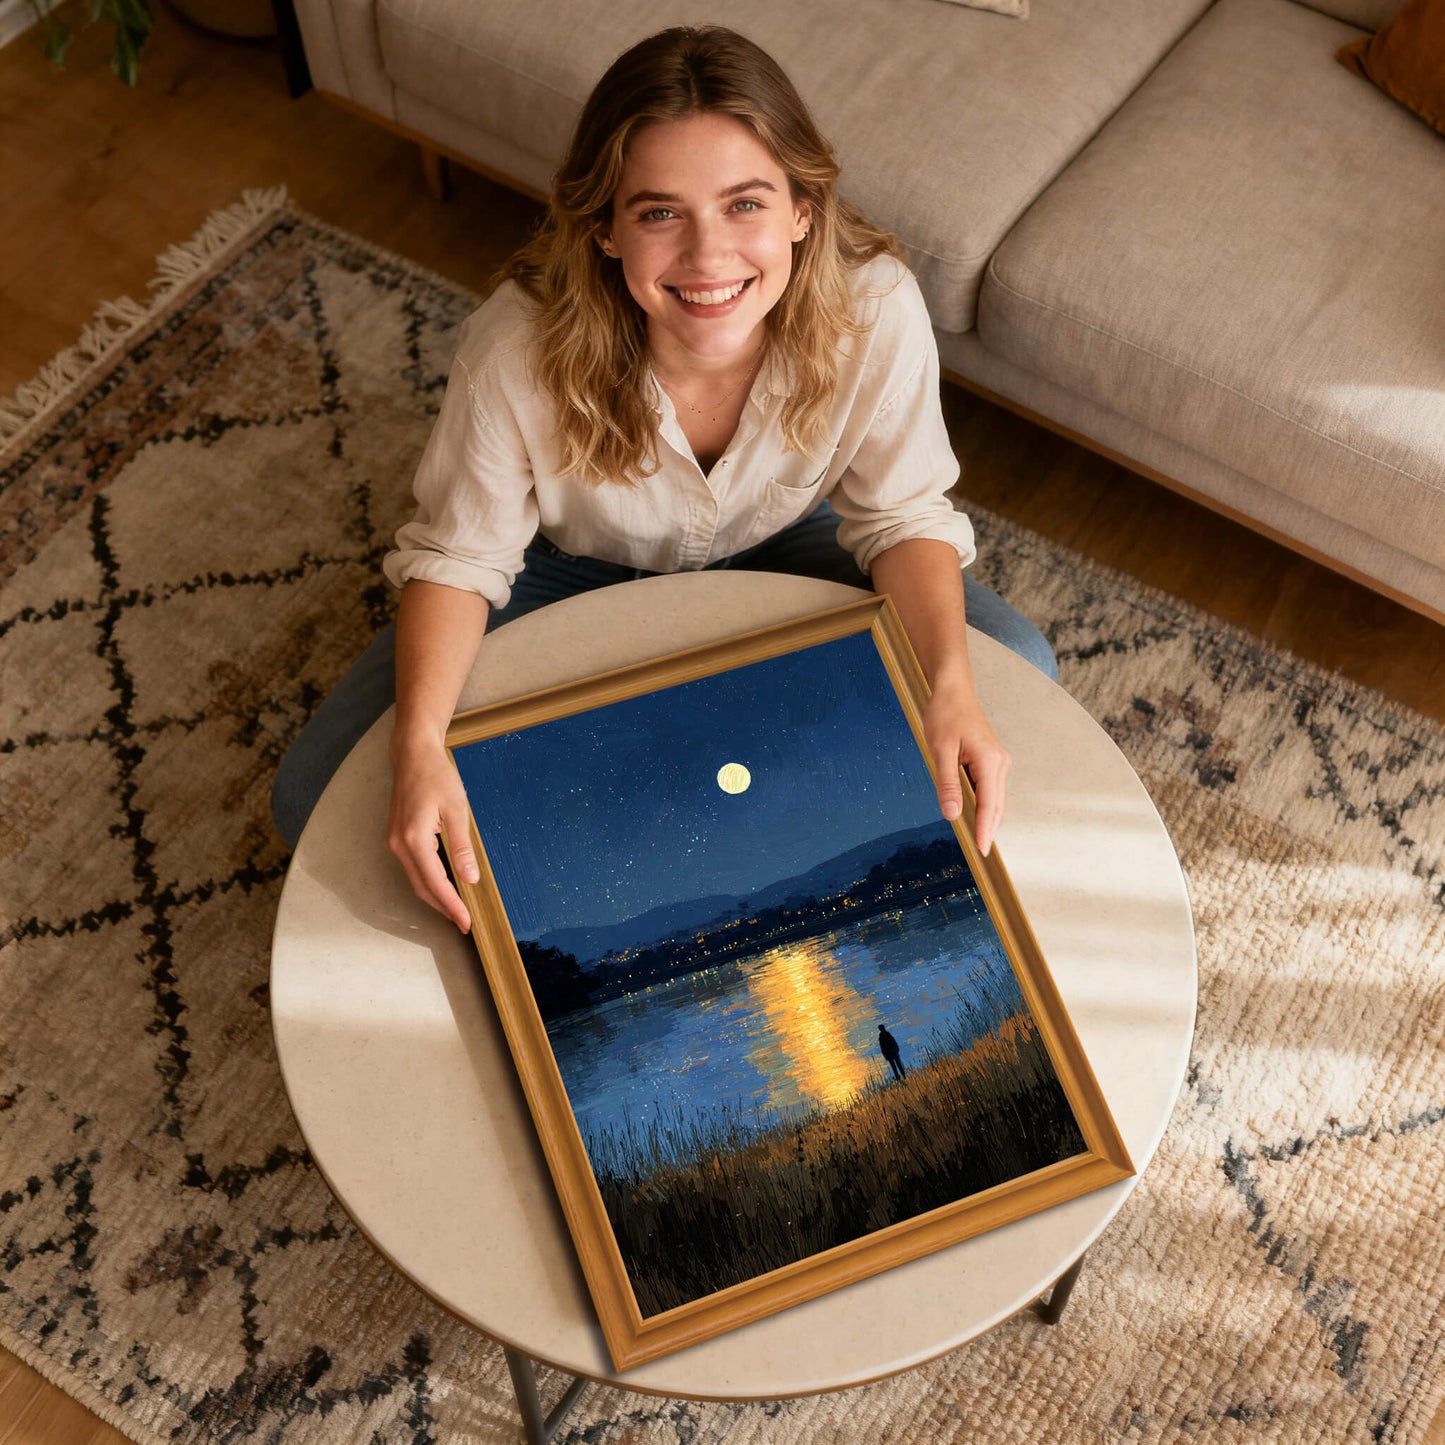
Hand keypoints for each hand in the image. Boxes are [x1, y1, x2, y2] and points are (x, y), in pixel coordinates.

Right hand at [386, 742, 479, 931]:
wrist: (413, 755)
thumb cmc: (436, 777)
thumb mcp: (457, 809)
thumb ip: (462, 846)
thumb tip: (470, 877)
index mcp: (414, 839)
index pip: (435, 883)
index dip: (451, 906)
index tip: (466, 922)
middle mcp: (399, 844)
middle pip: (422, 887)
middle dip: (444, 907)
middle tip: (465, 922)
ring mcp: (395, 842)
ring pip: (416, 880)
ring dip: (436, 896)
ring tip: (457, 909)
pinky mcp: (397, 838)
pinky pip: (414, 868)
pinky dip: (429, 881)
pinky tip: (445, 885)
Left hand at [922, 678, 1010, 855]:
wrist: (954, 691)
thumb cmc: (946, 716)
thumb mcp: (940, 750)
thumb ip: (947, 784)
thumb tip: (951, 814)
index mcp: (989, 761)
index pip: (989, 804)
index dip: (985, 829)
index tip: (982, 850)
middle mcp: (1000, 763)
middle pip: (996, 805)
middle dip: (988, 829)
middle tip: (982, 854)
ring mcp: (998, 762)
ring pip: (994, 798)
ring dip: (987, 819)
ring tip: (979, 841)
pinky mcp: (991, 761)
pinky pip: (990, 789)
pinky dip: (984, 805)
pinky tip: (976, 816)